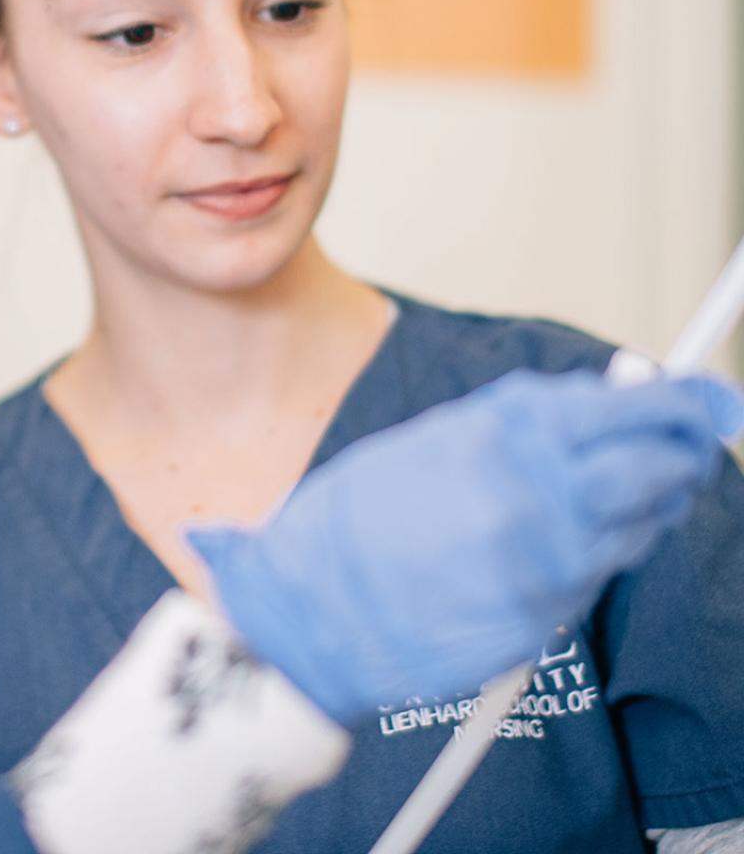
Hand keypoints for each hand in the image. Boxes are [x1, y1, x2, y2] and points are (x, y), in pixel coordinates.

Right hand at [188, 369, 743, 723]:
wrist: (317, 605)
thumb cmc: (359, 517)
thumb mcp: (434, 440)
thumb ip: (519, 424)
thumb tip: (594, 404)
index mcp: (505, 434)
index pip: (629, 409)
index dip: (678, 402)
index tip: (700, 398)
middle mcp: (539, 495)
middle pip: (657, 468)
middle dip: (683, 452)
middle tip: (688, 442)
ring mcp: (550, 562)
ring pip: (640, 525)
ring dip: (652, 502)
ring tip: (637, 487)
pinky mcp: (548, 619)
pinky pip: (598, 574)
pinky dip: (603, 549)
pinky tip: (577, 536)